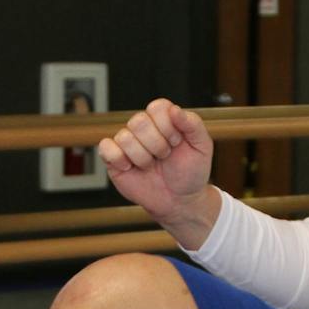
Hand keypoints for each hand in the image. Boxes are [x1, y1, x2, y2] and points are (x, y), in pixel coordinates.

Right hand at [98, 98, 213, 225]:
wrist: (179, 201)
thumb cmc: (191, 172)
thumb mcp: (202, 147)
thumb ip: (193, 124)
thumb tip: (175, 110)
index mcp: (163, 118)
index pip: (157, 107)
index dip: (167, 127)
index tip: (177, 143)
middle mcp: (143, 127)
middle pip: (138, 121)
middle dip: (156, 144)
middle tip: (164, 156)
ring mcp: (127, 142)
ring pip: (125, 137)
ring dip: (143, 157)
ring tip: (151, 165)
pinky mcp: (113, 158)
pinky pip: (106, 148)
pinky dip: (119, 159)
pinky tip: (131, 167)